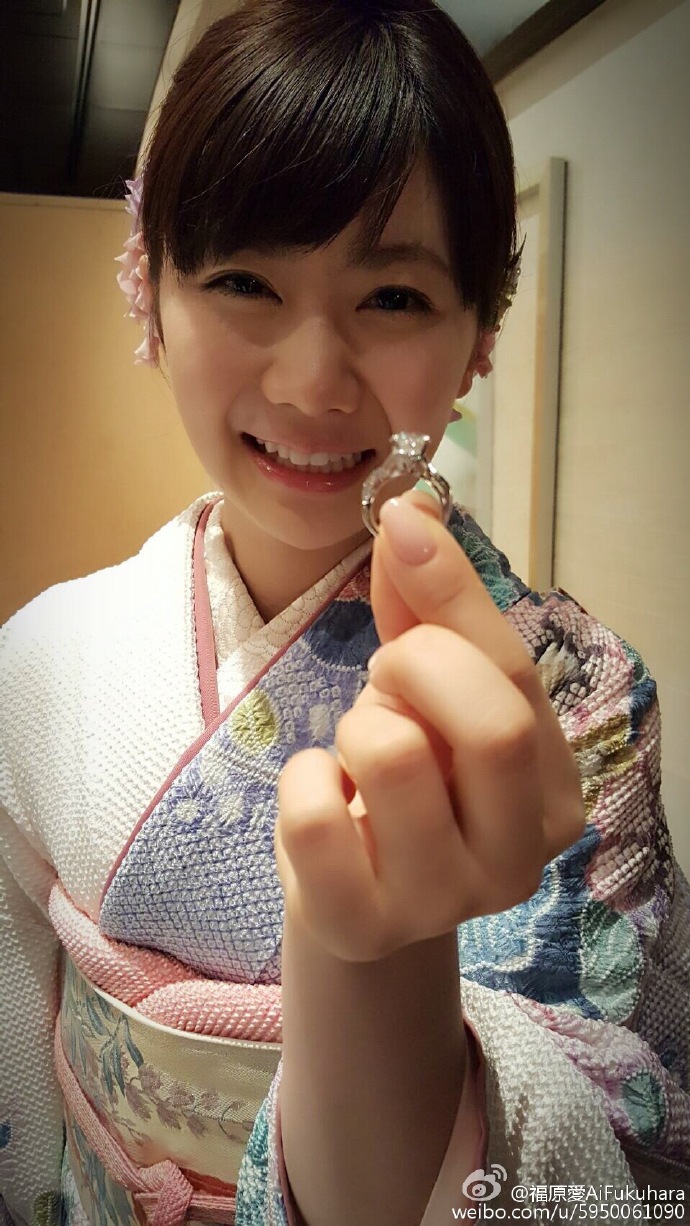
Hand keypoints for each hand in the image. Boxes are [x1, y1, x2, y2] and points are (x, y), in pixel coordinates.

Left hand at [275, 493, 585, 961]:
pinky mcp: (362, 925)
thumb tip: (415, 507)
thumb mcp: (425, 690)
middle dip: (416, 667)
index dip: (453, 589)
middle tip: (385, 678)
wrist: (352, 891)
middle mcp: (520, 857)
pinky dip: (301, 779)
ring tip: (359, 753)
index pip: (517, 673)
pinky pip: (314, 813)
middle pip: (493, 725)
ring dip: (356, 726)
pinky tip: (324, 797)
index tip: (402, 521)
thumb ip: (428, 607)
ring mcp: (444, 902)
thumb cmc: (405, 779)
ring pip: (393, 757)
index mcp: (552, 790)